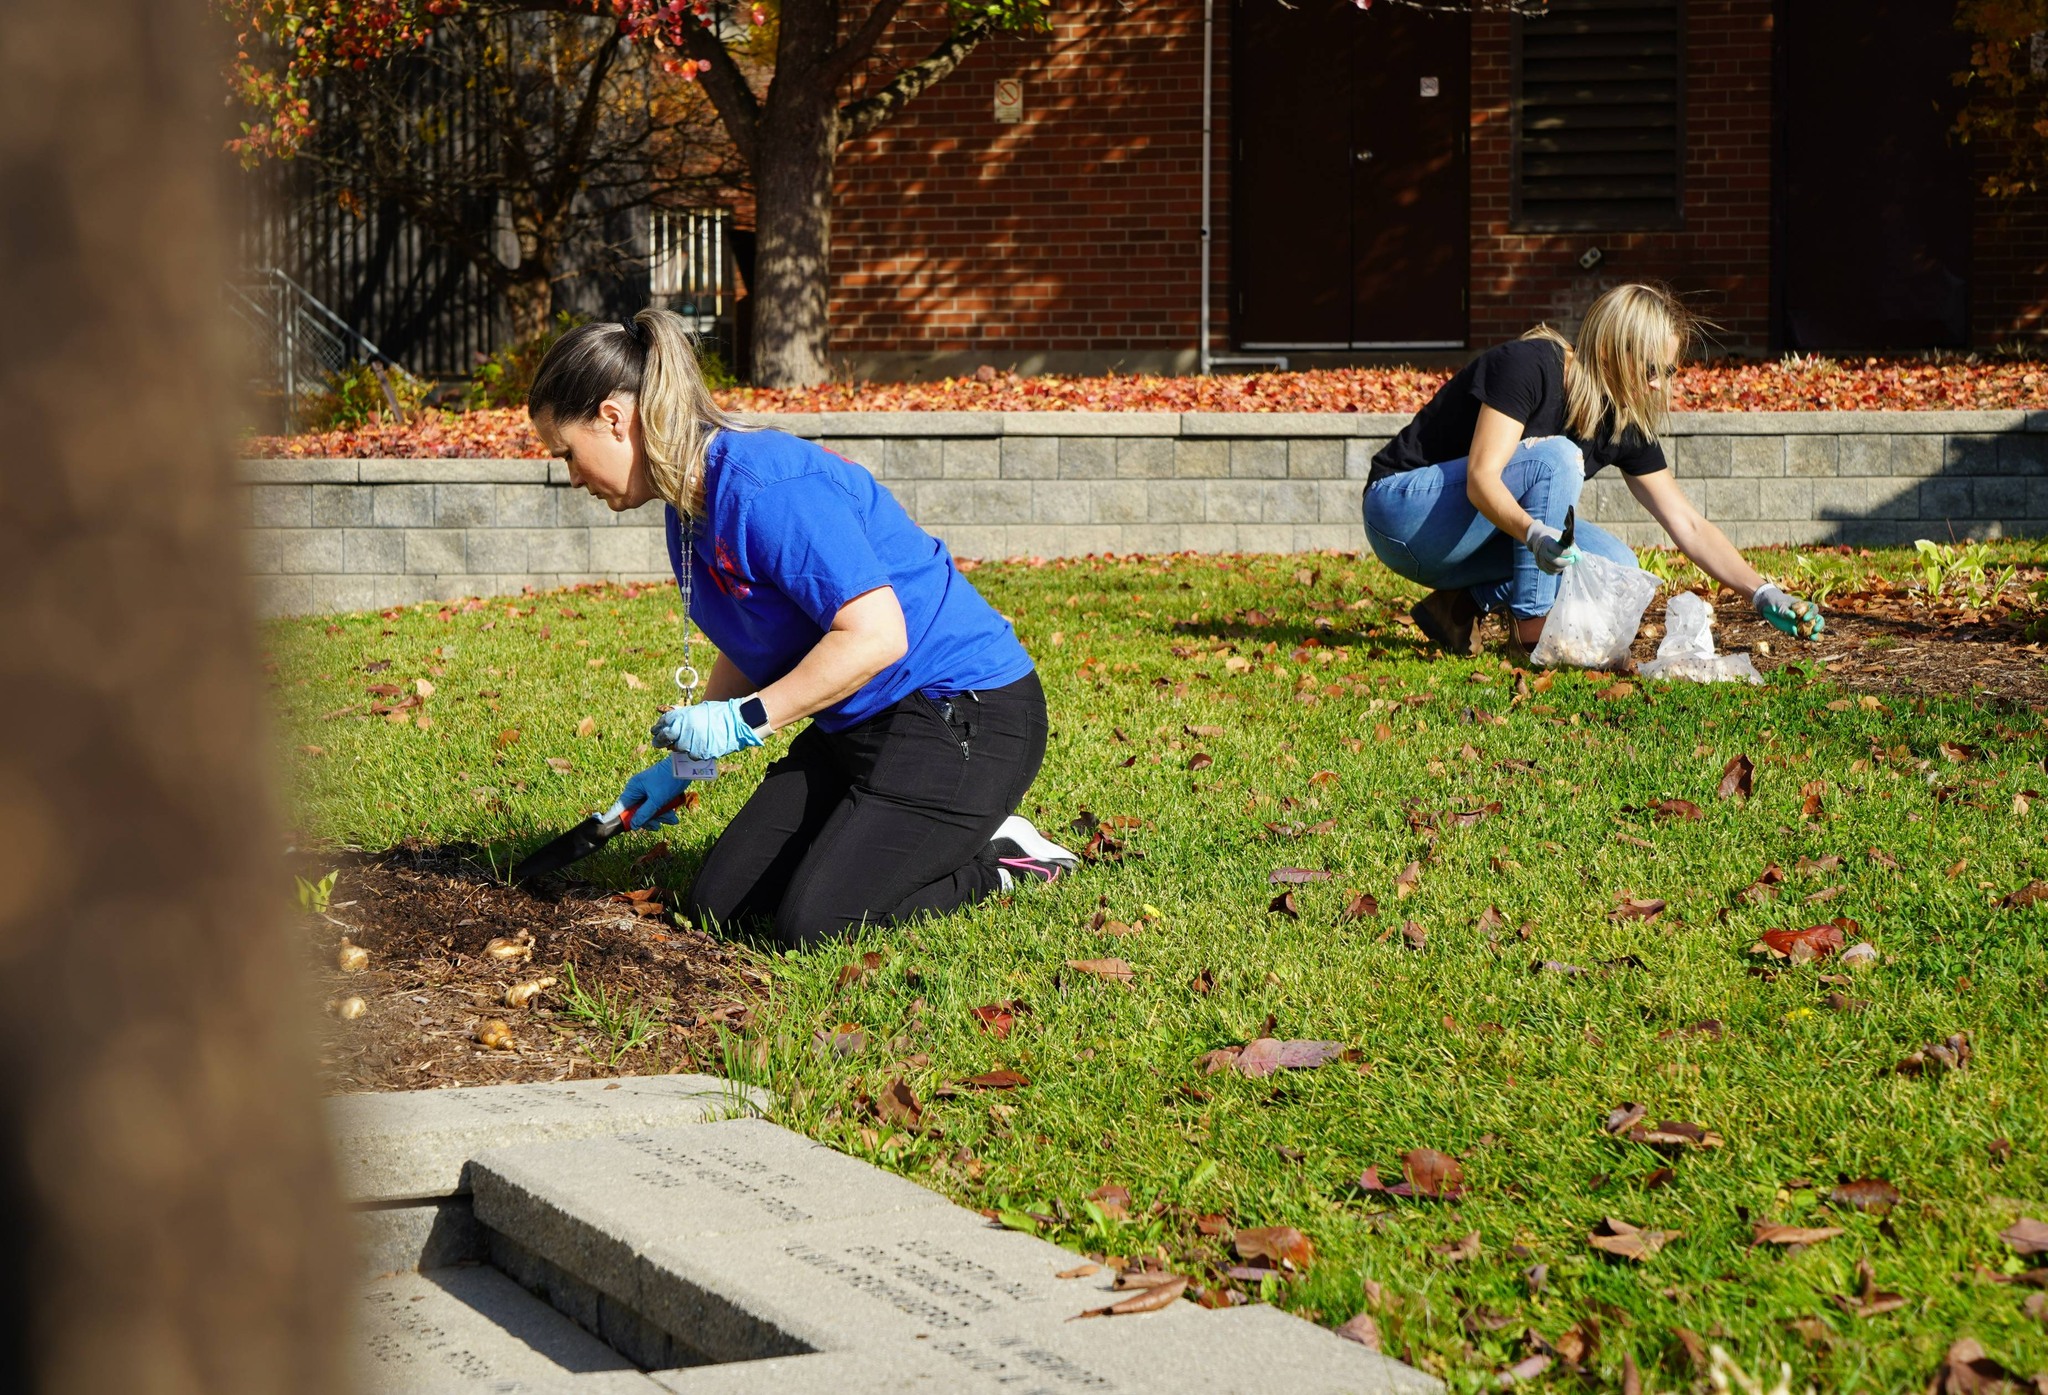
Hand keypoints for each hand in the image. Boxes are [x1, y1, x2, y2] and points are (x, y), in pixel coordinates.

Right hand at [614, 758, 691, 829]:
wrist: (686, 768)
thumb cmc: (669, 780)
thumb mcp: (657, 800)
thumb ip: (644, 813)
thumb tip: (633, 825)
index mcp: (633, 789)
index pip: (619, 807)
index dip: (618, 818)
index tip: (618, 827)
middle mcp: (637, 790)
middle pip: (636, 812)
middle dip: (649, 819)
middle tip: (658, 825)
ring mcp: (647, 791)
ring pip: (648, 810)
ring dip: (660, 816)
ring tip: (672, 819)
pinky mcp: (656, 793)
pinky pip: (656, 806)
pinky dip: (664, 811)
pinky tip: (673, 816)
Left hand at [650, 699, 765, 759]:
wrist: (734, 721)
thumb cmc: (716, 714)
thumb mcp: (696, 710)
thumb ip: (681, 716)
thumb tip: (665, 718)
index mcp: (681, 716)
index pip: (662, 724)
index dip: (657, 729)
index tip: (654, 732)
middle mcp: (682, 729)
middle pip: (665, 738)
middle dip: (660, 741)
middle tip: (657, 744)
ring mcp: (690, 742)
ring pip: (678, 748)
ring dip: (679, 746)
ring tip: (686, 743)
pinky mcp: (698, 752)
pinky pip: (691, 755)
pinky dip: (693, 752)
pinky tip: (698, 747)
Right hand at [1524, 520, 1581, 575]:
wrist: (1537, 538)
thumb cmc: (1553, 536)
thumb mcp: (1560, 536)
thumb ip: (1569, 545)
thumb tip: (1579, 556)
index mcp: (1547, 542)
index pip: (1557, 550)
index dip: (1566, 553)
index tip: (1572, 552)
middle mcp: (1541, 552)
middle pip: (1554, 561)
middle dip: (1565, 562)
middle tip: (1572, 560)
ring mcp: (1539, 560)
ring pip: (1553, 568)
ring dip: (1562, 567)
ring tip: (1567, 562)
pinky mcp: (1540, 566)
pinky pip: (1550, 572)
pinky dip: (1557, 570)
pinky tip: (1561, 566)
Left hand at [1753, 583, 1824, 639]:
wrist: (1768, 607)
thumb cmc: (1776, 602)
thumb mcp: (1779, 605)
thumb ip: (1785, 610)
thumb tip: (1793, 615)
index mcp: (1803, 606)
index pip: (1814, 609)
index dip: (1812, 614)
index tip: (1804, 619)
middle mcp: (1804, 614)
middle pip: (1817, 620)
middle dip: (1819, 626)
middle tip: (1815, 630)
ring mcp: (1800, 622)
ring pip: (1810, 629)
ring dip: (1812, 634)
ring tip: (1811, 639)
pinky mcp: (1794, 629)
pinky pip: (1800, 634)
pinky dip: (1800, 636)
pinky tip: (1794, 636)